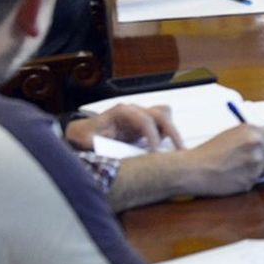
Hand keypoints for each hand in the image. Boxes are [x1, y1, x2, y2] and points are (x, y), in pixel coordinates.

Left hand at [64, 104, 184, 151]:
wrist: (84, 131)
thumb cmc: (86, 135)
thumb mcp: (86, 140)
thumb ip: (98, 145)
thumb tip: (111, 154)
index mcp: (122, 111)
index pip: (145, 120)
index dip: (152, 136)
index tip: (154, 153)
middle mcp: (134, 110)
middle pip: (161, 115)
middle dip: (172, 132)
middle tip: (179, 150)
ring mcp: (141, 115)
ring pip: (165, 116)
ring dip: (171, 132)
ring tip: (174, 151)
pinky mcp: (145, 124)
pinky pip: (163, 124)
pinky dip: (167, 135)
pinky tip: (165, 150)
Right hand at [162, 125, 263, 196]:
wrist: (193, 169)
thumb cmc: (209, 153)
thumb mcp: (232, 136)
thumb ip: (252, 139)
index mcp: (252, 130)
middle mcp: (256, 143)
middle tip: (252, 167)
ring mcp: (255, 160)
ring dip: (258, 173)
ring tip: (238, 171)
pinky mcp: (251, 177)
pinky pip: (257, 182)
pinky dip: (248, 182)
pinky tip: (233, 178)